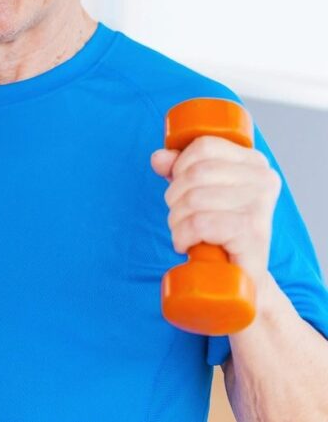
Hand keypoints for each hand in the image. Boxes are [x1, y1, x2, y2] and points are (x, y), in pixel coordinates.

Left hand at [151, 136, 280, 284]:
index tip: (180, 188)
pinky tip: (187, 245)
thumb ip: (178, 169)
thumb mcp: (197, 192)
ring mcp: (261, 205)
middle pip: (195, 173)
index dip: (180, 165)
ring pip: (194, 199)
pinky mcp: (252, 232)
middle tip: (181, 218)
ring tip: (184, 234)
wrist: (239, 279)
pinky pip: (201, 224)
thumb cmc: (217, 230)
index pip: (204, 146)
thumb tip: (159, 157)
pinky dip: (184, 235)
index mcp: (254, 162)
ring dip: (176, 221)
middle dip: (174, 198)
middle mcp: (264, 179)